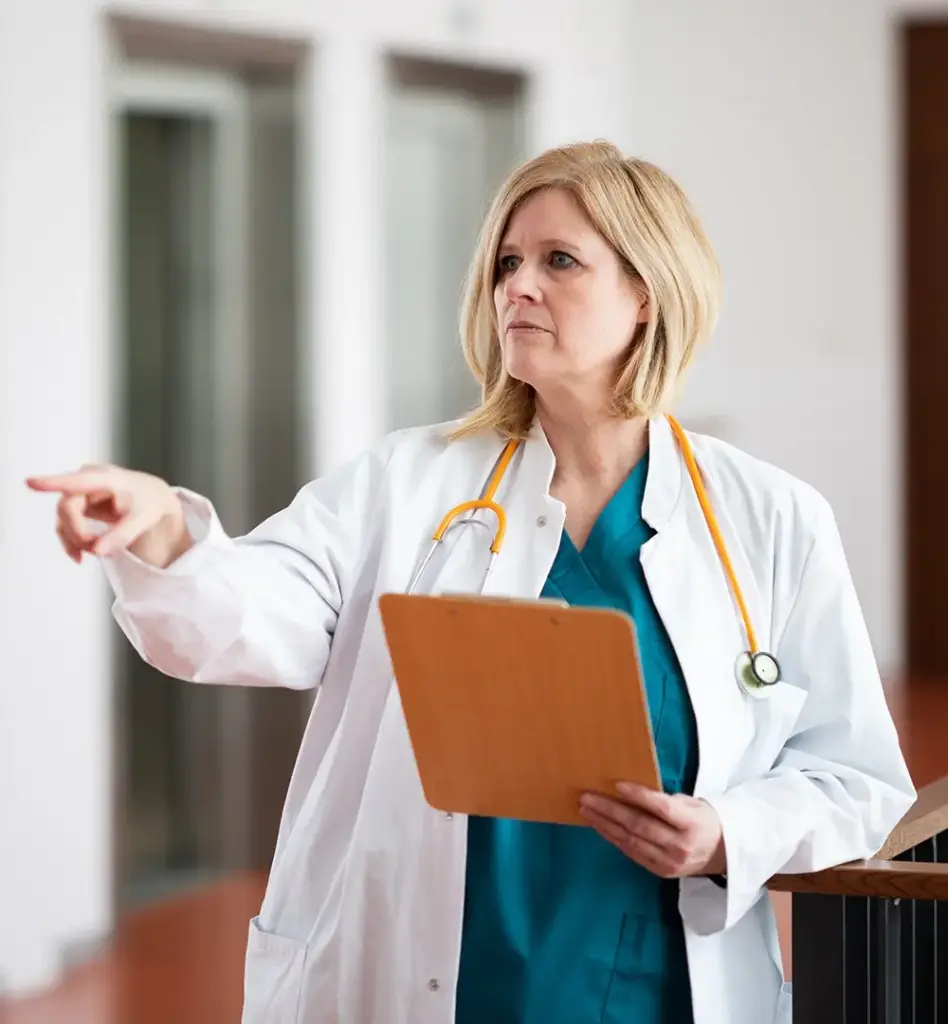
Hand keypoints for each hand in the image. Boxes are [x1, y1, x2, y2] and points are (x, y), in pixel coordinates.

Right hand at [26, 464, 188, 566]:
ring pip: (63, 519)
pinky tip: (80, 557)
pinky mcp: (76, 506)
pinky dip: (72, 543)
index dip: (53, 483)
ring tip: (96, 553)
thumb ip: (122, 534)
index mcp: (106, 478)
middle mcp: (86, 481)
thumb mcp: (144, 518)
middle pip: (68, 508)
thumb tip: (97, 550)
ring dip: (76, 540)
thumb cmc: (147, 502)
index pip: (77, 481)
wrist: (149, 498)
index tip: (30, 482)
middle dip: (78, 533)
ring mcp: (78, 493)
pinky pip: (65, 526)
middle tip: (96, 551)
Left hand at [580, 782, 725, 877]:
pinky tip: (600, 826)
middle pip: (639, 825)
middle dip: (610, 810)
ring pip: (630, 840)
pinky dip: (613, 838)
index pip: (661, 808)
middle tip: (587, 797)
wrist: (722, 854)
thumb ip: (668, 800)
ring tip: (586, 810)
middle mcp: (680, 845)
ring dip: (605, 824)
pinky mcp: (660, 871)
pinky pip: (631, 852)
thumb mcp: (694, 804)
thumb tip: (634, 792)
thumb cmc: (704, 820)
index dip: (638, 796)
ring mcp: (669, 862)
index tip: (617, 785)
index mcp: (692, 824)